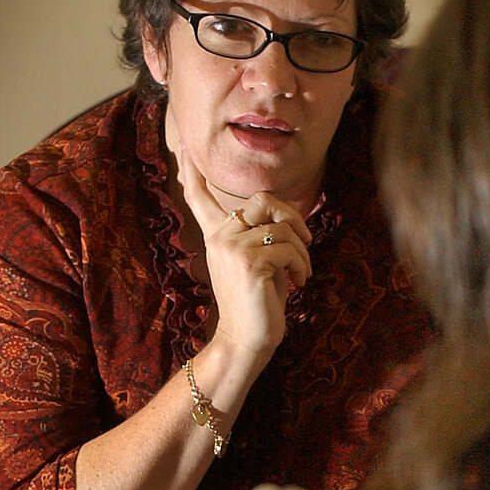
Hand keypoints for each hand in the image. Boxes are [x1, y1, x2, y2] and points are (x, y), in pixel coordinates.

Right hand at [175, 144, 311, 367]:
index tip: (183, 148)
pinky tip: (299, 283)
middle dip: (293, 216)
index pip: (200, 199)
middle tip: (305, 242)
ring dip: (302, 251)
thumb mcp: (259, 261)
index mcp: (216, 236)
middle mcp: (219, 237)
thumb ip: (262, 234)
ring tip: (301, 273)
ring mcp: (232, 247)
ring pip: (282, 227)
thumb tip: (284, 215)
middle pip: (263, 199)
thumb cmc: (258, 303)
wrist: (247, 341)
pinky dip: (302, 265)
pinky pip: (289, 248)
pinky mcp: (250, 261)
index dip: (192, 173)